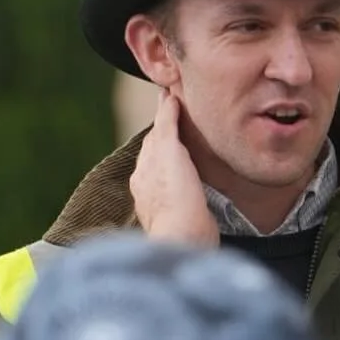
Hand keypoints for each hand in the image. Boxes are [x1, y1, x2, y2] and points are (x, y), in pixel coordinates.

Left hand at [129, 90, 219, 245]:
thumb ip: (166, 126)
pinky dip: (186, 176)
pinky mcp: (181, 216)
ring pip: (169, 171)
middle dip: (169, 136)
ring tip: (192, 146)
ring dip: (178, 157)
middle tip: (185, 118)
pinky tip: (196, 178)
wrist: (185, 239)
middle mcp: (148, 185)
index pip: (155, 135)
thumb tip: (166, 99)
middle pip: (159, 153)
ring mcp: (163, 202)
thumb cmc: (176, 196)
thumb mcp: (168, 151)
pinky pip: (181, 188)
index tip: (174, 100)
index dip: (165, 117)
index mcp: (144, 168)